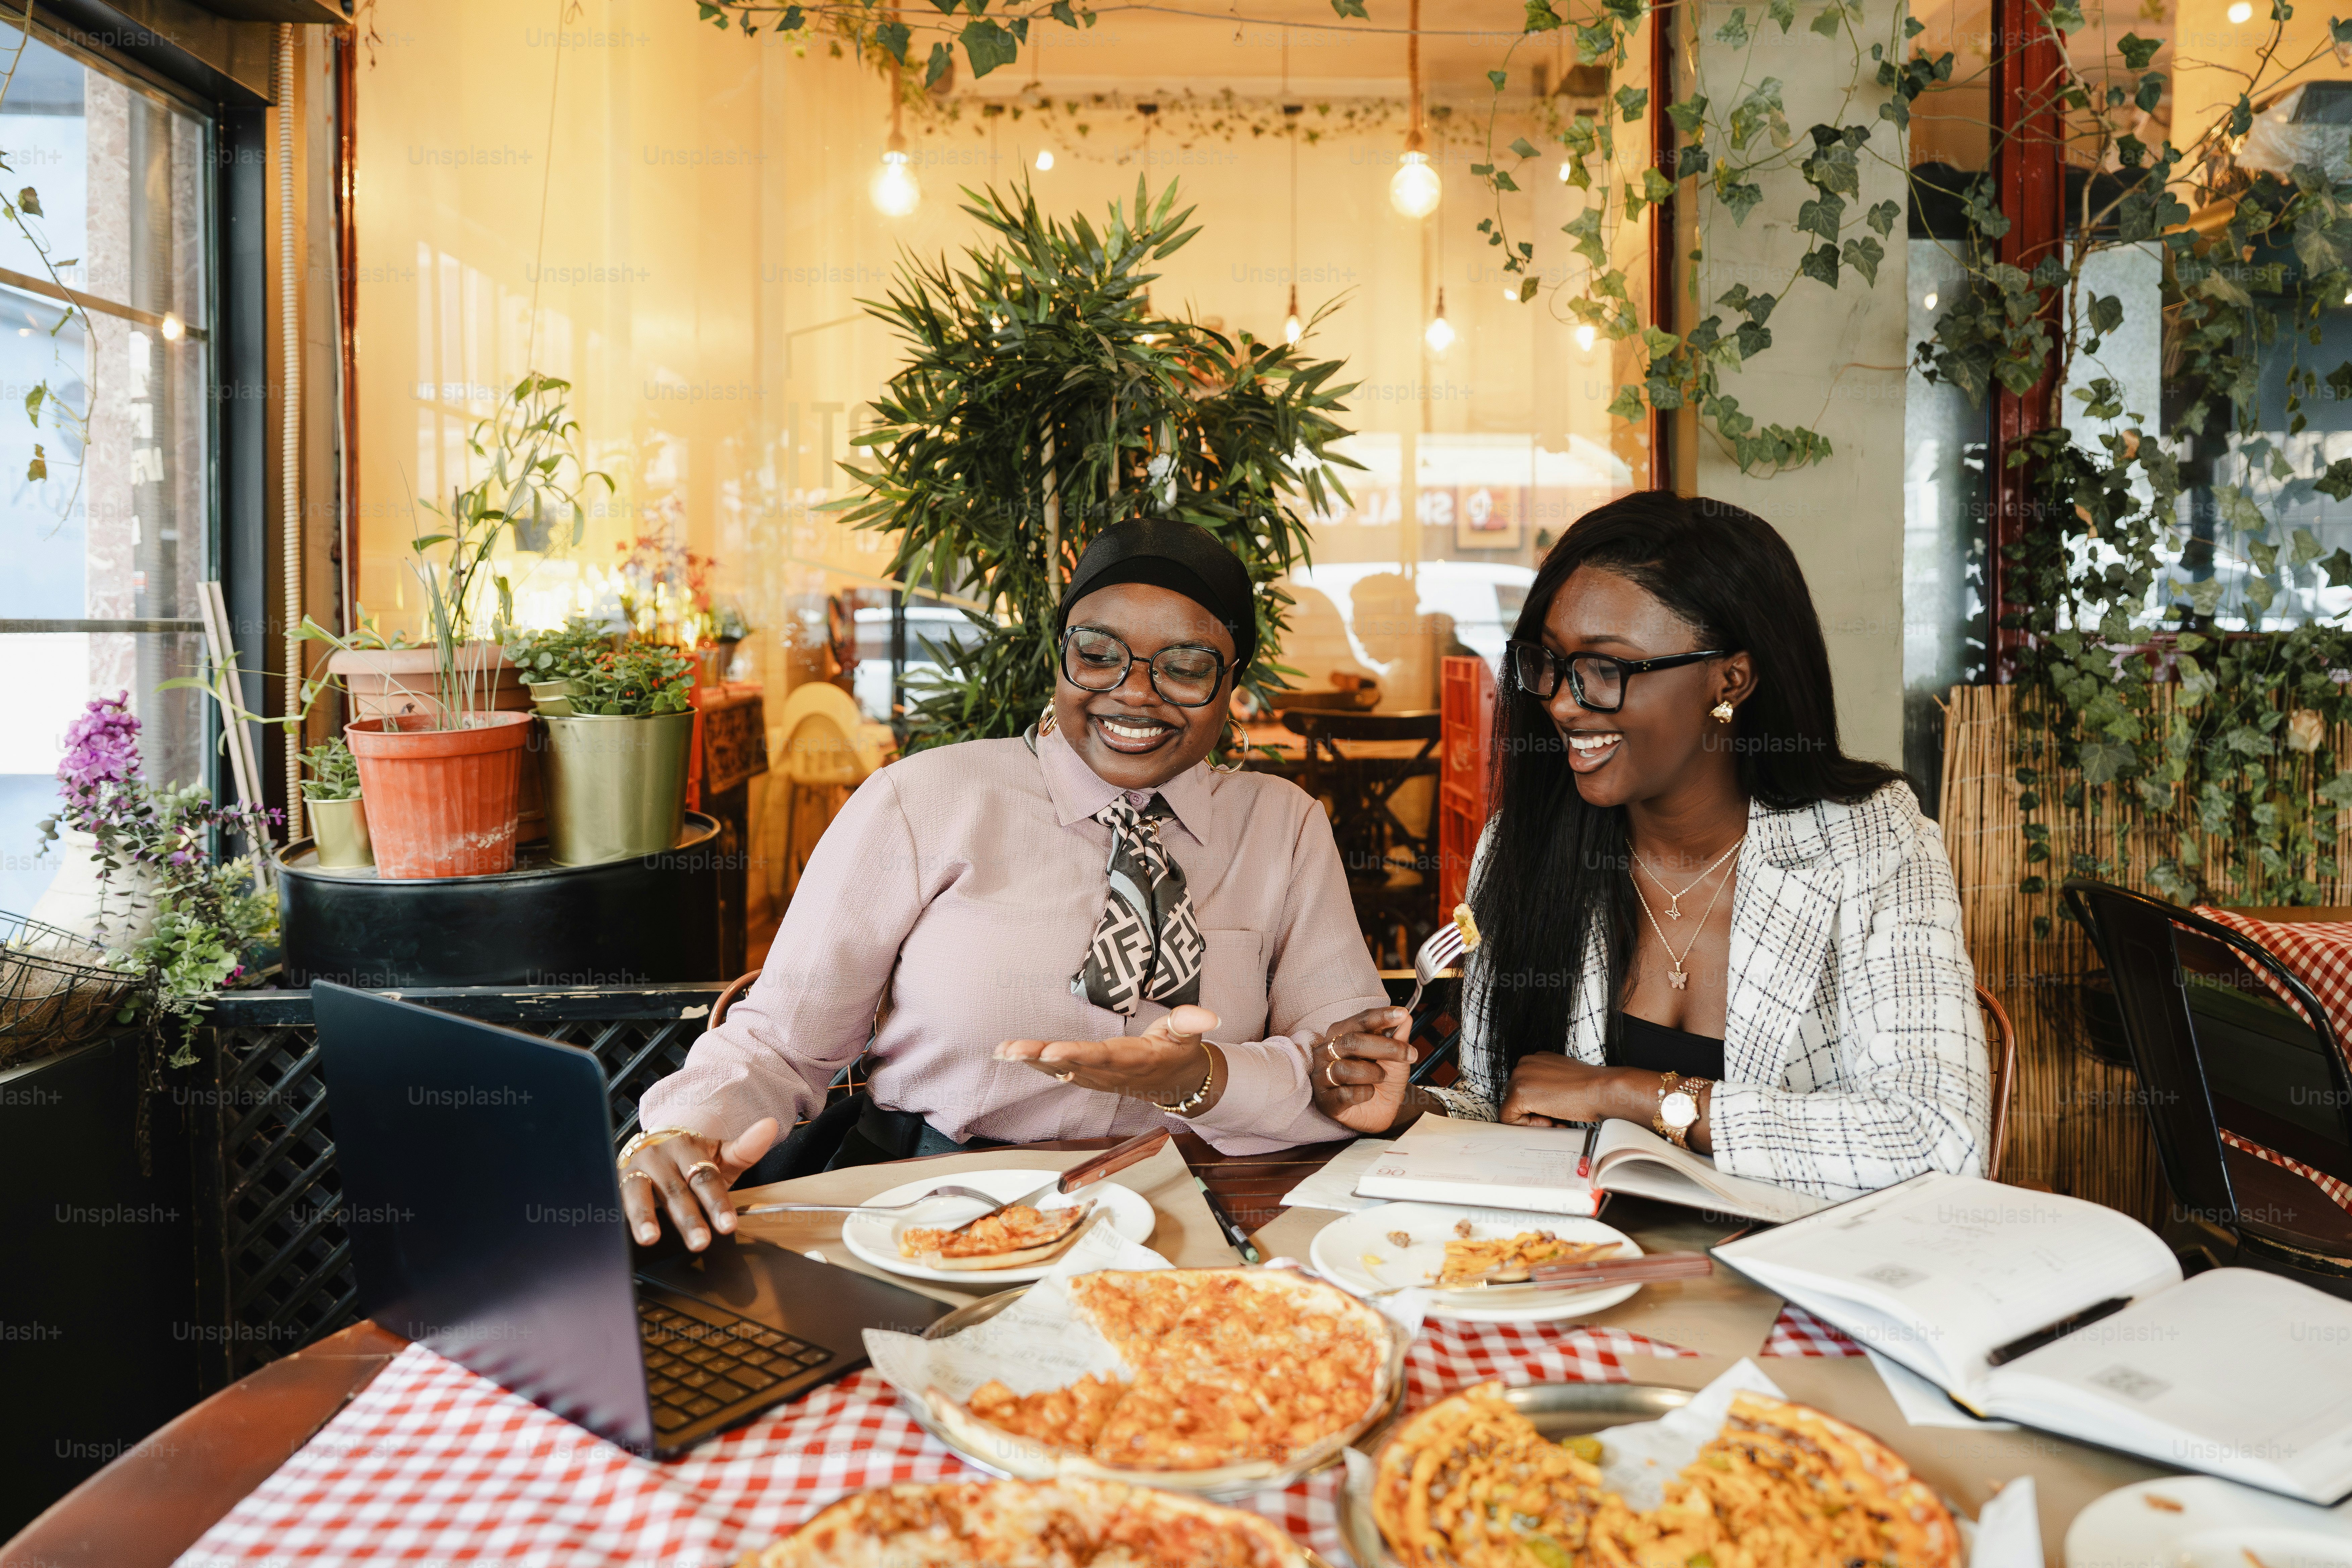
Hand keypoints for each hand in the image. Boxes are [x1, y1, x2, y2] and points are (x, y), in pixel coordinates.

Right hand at [620, 1118, 778, 1251]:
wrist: (653, 1144)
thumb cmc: (691, 1158)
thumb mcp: (719, 1154)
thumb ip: (745, 1149)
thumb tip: (771, 1126)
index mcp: (688, 1147)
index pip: (706, 1177)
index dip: (717, 1203)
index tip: (728, 1226)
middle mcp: (660, 1156)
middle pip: (676, 1191)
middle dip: (689, 1218)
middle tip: (700, 1242)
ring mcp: (635, 1169)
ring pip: (640, 1193)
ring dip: (645, 1216)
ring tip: (650, 1238)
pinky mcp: (616, 1183)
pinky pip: (617, 1200)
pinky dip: (621, 1216)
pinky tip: (624, 1233)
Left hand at [997, 1004, 1224, 1114]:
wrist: (1178, 1084)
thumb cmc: (1179, 1052)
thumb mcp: (1189, 1036)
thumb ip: (1191, 1023)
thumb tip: (1208, 1016)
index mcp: (1133, 1060)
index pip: (1101, 1057)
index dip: (1075, 1055)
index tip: (1051, 1051)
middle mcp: (1109, 1073)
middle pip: (1071, 1065)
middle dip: (1039, 1057)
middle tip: (1011, 1050)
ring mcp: (1096, 1078)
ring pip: (1059, 1070)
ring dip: (1030, 1061)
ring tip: (1002, 1050)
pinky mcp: (1088, 1077)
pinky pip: (1057, 1072)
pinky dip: (1034, 1064)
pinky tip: (1011, 1055)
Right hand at [1300, 1006, 1413, 1132]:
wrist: (1384, 1110)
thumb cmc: (1384, 1078)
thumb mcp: (1396, 1056)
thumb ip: (1398, 1036)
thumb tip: (1405, 1017)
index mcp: (1340, 1034)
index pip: (1359, 1021)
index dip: (1380, 1017)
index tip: (1401, 1014)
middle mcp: (1325, 1052)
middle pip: (1351, 1042)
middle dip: (1385, 1048)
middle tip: (1409, 1055)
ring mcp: (1321, 1077)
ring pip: (1345, 1069)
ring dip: (1373, 1073)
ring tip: (1380, 1077)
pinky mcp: (1324, 1101)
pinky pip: (1344, 1094)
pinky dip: (1364, 1094)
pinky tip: (1368, 1093)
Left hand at [1500, 1055, 1627, 1127]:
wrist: (1600, 1089)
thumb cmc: (1589, 1087)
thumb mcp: (1563, 1080)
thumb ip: (1547, 1085)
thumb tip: (1540, 1098)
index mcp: (1536, 1060)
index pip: (1524, 1088)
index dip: (1538, 1105)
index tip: (1554, 1109)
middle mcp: (1525, 1063)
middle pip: (1516, 1098)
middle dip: (1534, 1112)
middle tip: (1555, 1117)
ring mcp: (1520, 1076)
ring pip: (1511, 1108)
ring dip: (1533, 1119)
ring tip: (1555, 1118)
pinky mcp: (1518, 1092)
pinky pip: (1508, 1117)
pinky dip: (1527, 1125)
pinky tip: (1549, 1120)